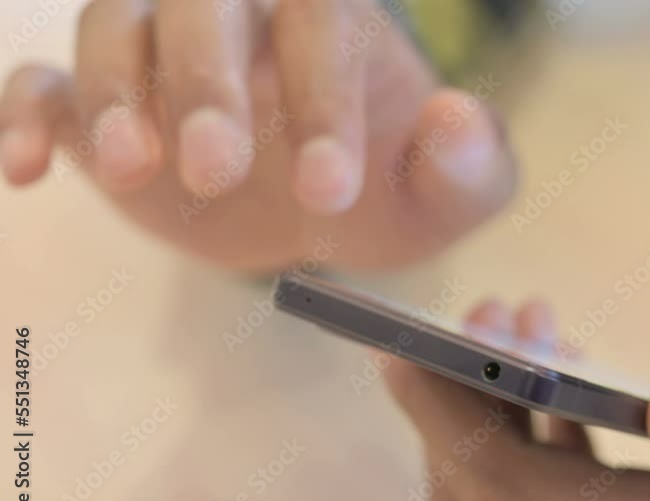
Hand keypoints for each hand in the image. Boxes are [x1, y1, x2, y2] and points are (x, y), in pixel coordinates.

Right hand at [0, 0, 514, 271]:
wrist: (323, 198)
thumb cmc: (390, 186)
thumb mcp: (446, 194)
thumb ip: (471, 166)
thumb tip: (454, 119)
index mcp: (332, 16)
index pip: (320, 24)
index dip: (322, 102)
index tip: (329, 193)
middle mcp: (241, 12)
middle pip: (203, 6)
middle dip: (206, 85)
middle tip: (218, 172)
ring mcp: (161, 47)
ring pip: (114, 25)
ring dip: (113, 94)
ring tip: (130, 169)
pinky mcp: (99, 100)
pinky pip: (42, 80)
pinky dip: (26, 113)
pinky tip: (25, 168)